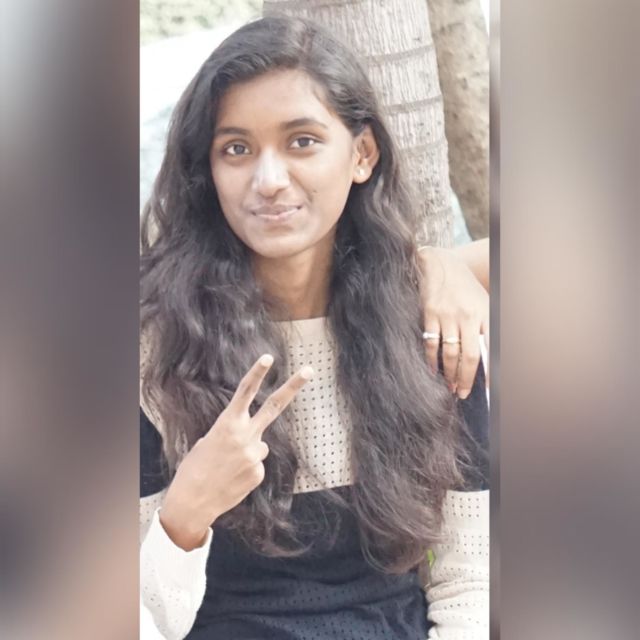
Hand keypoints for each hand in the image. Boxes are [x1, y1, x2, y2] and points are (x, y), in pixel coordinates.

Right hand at [159, 354, 313, 549]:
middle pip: (274, 406)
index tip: (268, 357)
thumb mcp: (208, 442)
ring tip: (227, 467)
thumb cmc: (195, 468)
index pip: (245, 392)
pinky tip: (232, 478)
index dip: (257, 373)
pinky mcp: (259, 473)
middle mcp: (245, 436)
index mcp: (227, 424)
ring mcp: (255, 455)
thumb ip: (233, 433)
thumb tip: (254, 438)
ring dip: (247, 452)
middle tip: (309, 370)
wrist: (192, 502)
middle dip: (293, 386)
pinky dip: (246, 469)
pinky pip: (257, 464)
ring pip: (260, 445)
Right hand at [418, 246, 488, 398]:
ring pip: (449, 354)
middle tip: (463, 393)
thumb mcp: (482, 303)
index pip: (492, 349)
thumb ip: (484, 328)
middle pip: (469, 357)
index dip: (491, 374)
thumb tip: (487, 359)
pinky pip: (431, 344)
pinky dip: (431, 361)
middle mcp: (468, 316)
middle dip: (466, 380)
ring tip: (450, 387)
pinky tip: (433, 370)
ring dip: (449, 375)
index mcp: (485, 314)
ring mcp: (447, 315)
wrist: (439, 264)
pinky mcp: (429, 314)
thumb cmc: (463, 288)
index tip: (490, 391)